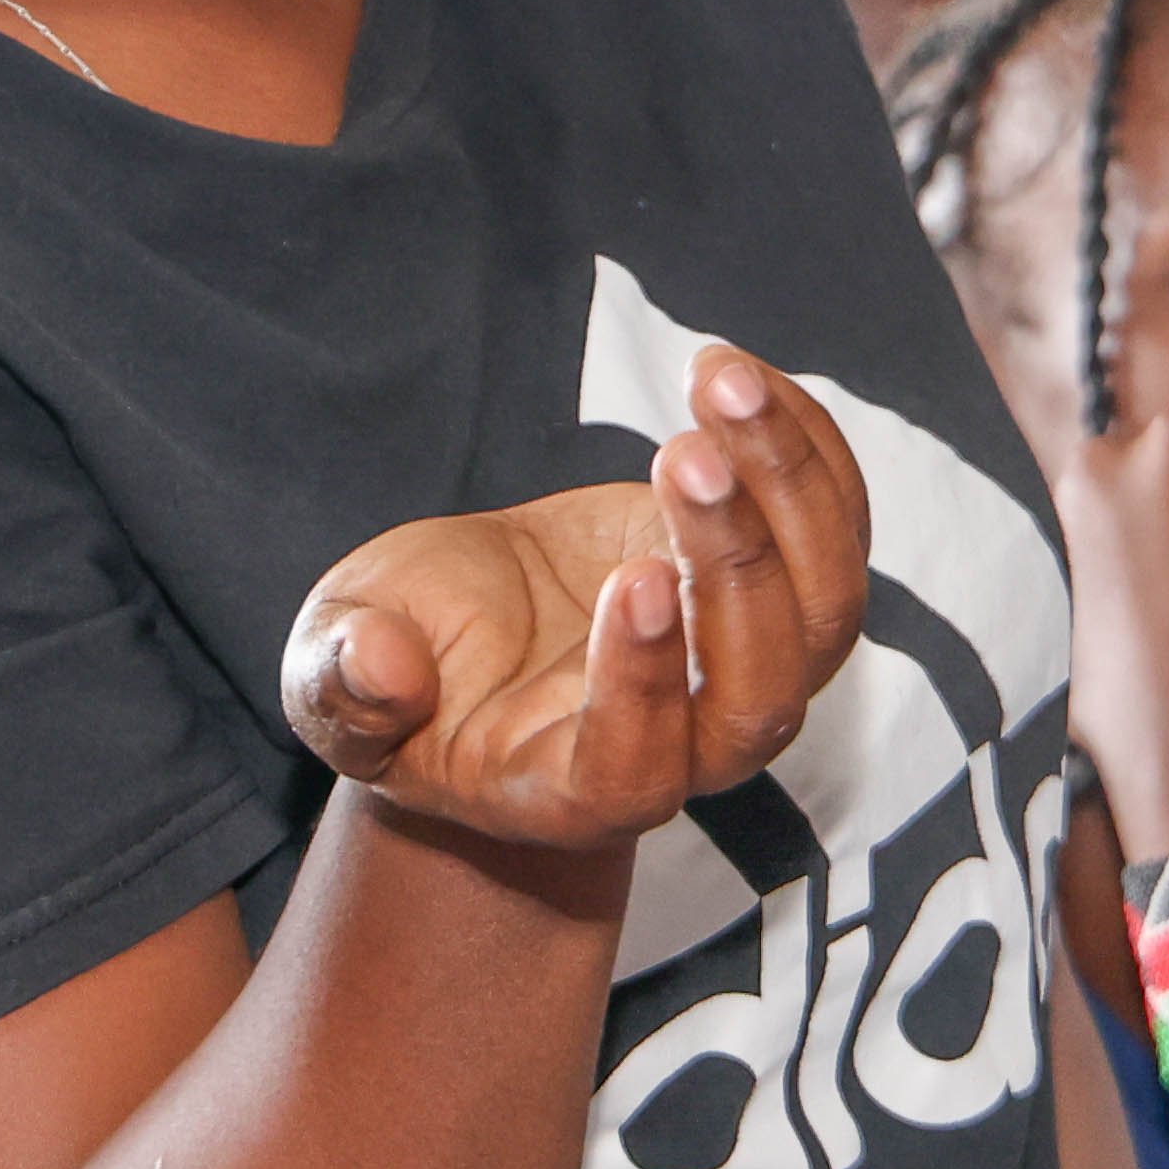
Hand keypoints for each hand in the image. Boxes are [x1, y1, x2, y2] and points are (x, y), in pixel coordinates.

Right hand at [280, 347, 870, 858]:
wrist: (474, 642)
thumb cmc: (403, 669)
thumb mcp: (334, 679)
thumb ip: (346, 687)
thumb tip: (380, 669)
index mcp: (569, 789)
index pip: (636, 767)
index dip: (645, 683)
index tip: (632, 577)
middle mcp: (682, 752)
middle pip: (761, 695)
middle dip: (736, 568)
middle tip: (686, 455)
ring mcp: (742, 675)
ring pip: (824, 614)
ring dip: (791, 491)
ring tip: (722, 386)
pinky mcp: (774, 594)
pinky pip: (834, 532)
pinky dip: (807, 449)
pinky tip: (739, 379)